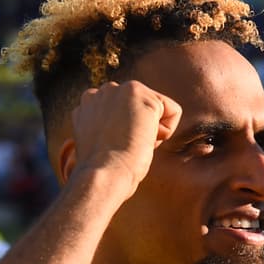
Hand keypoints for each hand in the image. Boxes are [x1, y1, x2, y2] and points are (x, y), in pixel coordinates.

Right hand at [64, 80, 181, 193]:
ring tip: (133, 143)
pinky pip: (173, 111)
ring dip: (152, 130)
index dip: (129, 137)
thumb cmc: (104, 172)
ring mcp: (119, 89)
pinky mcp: (138, 92)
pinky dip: (167, 131)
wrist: (103, 174)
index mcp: (90, 105)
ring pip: (158, 109)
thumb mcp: (103, 144)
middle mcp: (102, 91)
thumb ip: (111, 127)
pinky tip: (145, 139)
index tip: (115, 150)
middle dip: (141, 130)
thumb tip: (131, 129)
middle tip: (124, 147)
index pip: (129, 115)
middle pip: (144, 110)